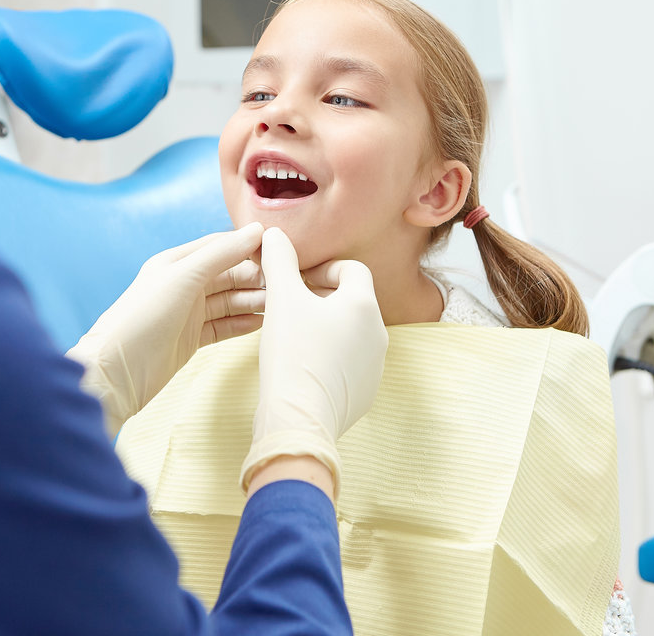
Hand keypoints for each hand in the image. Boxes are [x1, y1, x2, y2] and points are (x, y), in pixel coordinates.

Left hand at [68, 222, 265, 435]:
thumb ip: (221, 254)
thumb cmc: (142, 318)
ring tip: (281, 304)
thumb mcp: (184, 278)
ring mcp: (187, 313)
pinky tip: (264, 322)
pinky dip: (243, 323)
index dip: (249, 246)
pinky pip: (224, 325)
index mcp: (176, 262)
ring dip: (254, 301)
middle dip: (256, 277)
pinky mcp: (191, 339)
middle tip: (286, 283)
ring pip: (229, 301)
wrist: (116, 372)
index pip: (221, 246)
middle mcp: (183, 284)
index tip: (280, 249)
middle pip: (229, 274)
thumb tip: (256, 230)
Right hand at [241, 228, 387, 498]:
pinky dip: (328, 359)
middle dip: (322, 298)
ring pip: (350, 335)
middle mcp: (379, 333)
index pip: (352, 270)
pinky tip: (301, 367)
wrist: (298, 419)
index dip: (323, 269)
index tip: (296, 280)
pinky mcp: (365, 394)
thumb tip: (274, 234)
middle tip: (289, 306)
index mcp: (364, 305)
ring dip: (325, 329)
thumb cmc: (293, 354)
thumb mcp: (281, 299)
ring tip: (292, 337)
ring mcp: (375, 366)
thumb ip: (280, 261)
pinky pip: (348, 365)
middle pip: (352, 302)